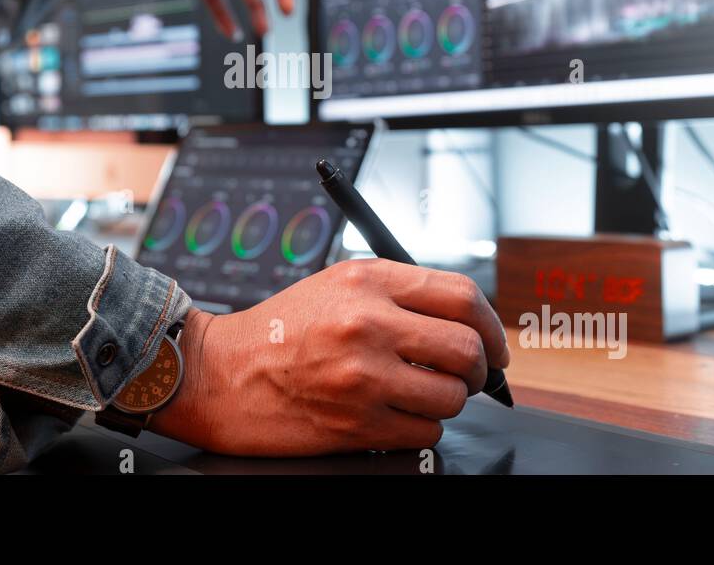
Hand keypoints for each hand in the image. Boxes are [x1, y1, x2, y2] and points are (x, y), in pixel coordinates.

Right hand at [148, 260, 509, 455]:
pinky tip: (392, 414)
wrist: (219, 375)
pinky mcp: (358, 423)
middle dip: (479, 369)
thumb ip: (401, 296)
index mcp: (367, 281)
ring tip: (416, 393)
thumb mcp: (338, 286)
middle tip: (467, 375)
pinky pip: (425, 432)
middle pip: (468, 348)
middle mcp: (367, 324)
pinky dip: (419, 427)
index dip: (492, 324)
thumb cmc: (278, 332)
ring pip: (452, 396)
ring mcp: (363, 376)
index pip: (462, 297)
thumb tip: (469, 323)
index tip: (494, 344)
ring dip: (445, 401)